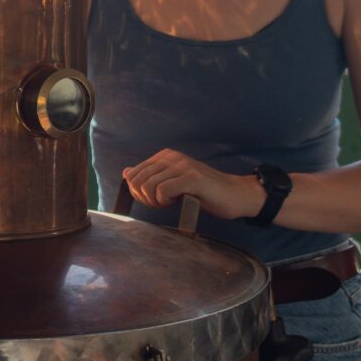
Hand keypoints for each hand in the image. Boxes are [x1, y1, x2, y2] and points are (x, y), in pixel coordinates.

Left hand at [122, 149, 263, 220]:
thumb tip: (126, 172)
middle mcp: (172, 157)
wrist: (234, 194)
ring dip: (155, 201)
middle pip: (137, 180)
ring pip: (148, 186)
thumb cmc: (203, 192)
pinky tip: (176, 202)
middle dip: (144, 198)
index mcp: (166, 156)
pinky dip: (164, 201)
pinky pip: (162, 190)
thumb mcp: (173, 182)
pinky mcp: (192, 178)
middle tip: (161, 204)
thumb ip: (150, 177)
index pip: (133, 173)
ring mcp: (182, 166)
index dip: (136, 192)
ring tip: (170, 203)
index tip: (152, 200)